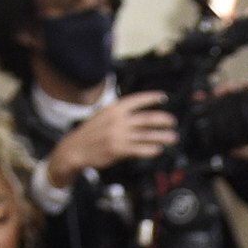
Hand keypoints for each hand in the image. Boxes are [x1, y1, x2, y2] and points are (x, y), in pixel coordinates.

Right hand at [46, 90, 176, 180]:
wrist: (75, 149)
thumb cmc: (90, 133)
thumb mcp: (103, 116)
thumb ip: (120, 114)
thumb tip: (138, 114)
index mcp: (114, 109)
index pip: (137, 100)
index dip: (152, 98)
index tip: (164, 97)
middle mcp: (118, 120)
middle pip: (147, 118)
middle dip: (163, 119)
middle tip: (172, 122)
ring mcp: (119, 135)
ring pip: (147, 135)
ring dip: (162, 136)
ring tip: (172, 137)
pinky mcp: (119, 150)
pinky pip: (141, 149)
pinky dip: (152, 149)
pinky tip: (159, 149)